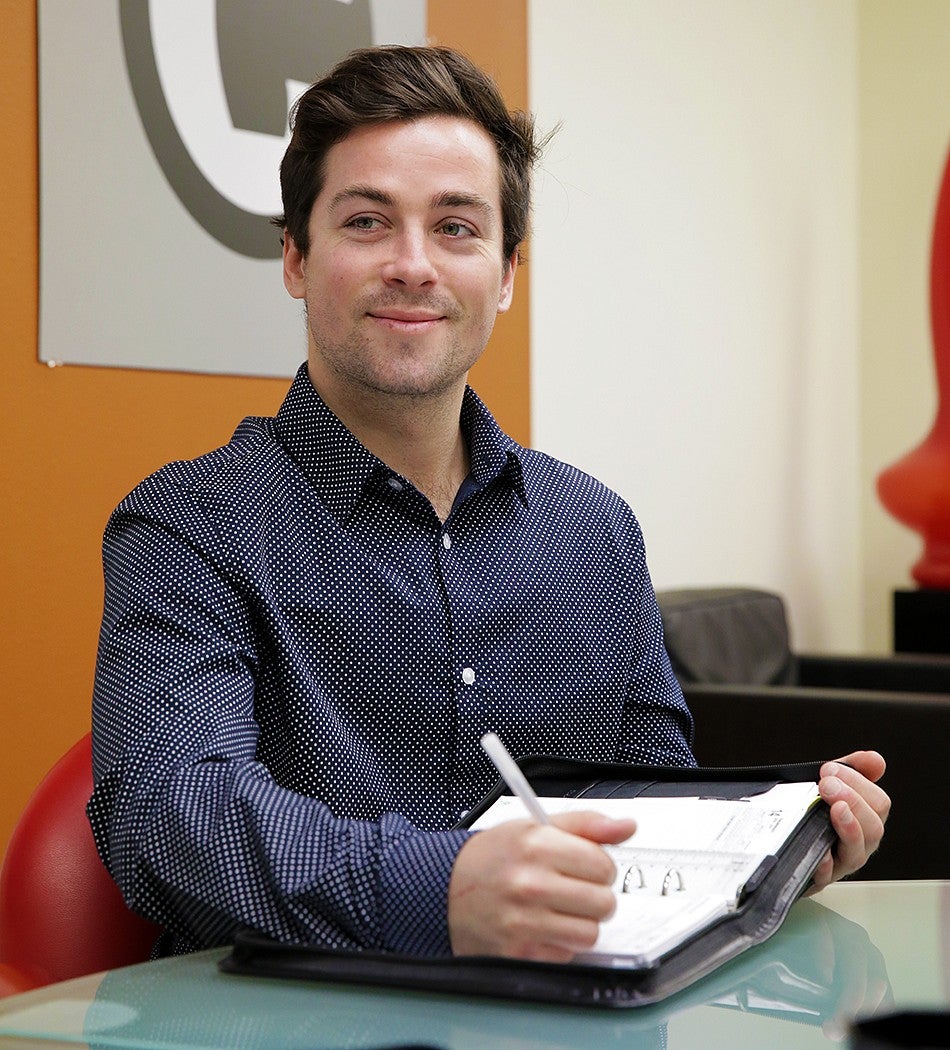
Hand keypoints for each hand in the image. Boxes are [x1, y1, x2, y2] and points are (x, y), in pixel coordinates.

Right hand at [447, 811, 635, 961]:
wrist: (443, 889)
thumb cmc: (492, 857)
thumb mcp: (534, 826)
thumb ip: (585, 825)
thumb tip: (626, 827)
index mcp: (537, 846)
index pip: (603, 864)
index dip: (599, 866)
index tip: (586, 867)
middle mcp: (530, 884)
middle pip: (603, 902)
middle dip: (594, 896)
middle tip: (573, 889)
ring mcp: (524, 922)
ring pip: (590, 933)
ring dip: (581, 923)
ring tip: (559, 909)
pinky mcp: (519, 953)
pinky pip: (566, 954)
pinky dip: (560, 943)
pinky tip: (541, 926)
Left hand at [808, 751, 889, 891]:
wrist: (775, 840)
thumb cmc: (810, 811)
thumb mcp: (829, 785)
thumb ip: (851, 769)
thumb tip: (876, 760)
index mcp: (864, 820)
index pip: (879, 803)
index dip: (857, 784)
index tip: (830, 769)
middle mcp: (857, 844)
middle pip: (874, 828)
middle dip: (852, 801)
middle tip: (826, 785)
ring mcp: (839, 863)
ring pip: (857, 852)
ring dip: (848, 828)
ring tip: (835, 810)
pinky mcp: (817, 878)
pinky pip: (826, 876)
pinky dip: (826, 864)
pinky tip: (821, 853)